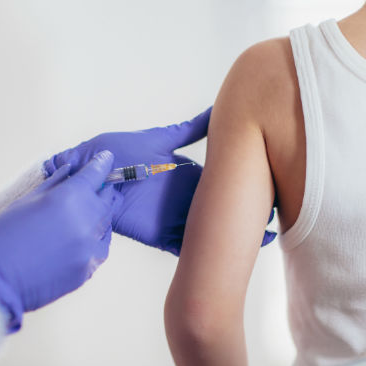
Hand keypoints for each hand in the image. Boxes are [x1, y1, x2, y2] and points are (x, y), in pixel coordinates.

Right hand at [0, 151, 119, 331]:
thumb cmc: (1, 237)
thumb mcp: (25, 201)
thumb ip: (54, 184)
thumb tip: (70, 170)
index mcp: (69, 198)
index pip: (95, 174)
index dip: (101, 164)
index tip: (105, 158)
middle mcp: (86, 221)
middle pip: (106, 199)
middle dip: (101, 191)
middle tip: (94, 188)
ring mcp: (90, 247)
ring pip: (106, 224)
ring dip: (98, 216)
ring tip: (80, 216)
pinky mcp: (89, 269)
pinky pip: (100, 247)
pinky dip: (93, 239)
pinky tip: (78, 238)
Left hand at [44, 108, 276, 254]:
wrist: (90, 174)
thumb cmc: (119, 152)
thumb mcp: (160, 138)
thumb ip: (190, 129)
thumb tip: (218, 110)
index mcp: (190, 176)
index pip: (225, 183)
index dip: (248, 188)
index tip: (274, 191)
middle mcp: (187, 198)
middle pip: (222, 210)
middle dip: (248, 216)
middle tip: (275, 219)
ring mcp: (177, 218)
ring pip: (212, 231)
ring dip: (235, 238)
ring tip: (264, 240)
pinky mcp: (162, 234)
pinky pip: (189, 247)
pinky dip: (208, 253)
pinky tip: (230, 256)